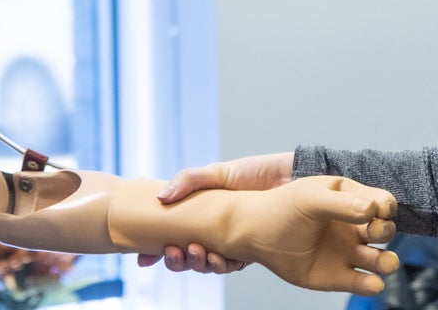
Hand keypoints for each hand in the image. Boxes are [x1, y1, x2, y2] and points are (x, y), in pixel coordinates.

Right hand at [137, 152, 292, 270]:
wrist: (294, 176)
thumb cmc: (256, 172)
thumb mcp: (217, 173)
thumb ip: (188, 181)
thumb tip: (160, 197)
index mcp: (202, 214)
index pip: (174, 235)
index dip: (157, 250)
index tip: (144, 258)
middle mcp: (215, 231)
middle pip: (188, 255)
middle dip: (177, 260)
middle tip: (174, 251)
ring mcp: (233, 242)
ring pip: (208, 264)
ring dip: (198, 264)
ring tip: (197, 252)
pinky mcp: (252, 250)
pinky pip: (232, 265)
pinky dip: (221, 265)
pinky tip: (217, 257)